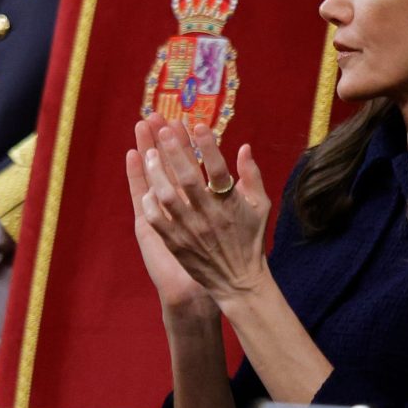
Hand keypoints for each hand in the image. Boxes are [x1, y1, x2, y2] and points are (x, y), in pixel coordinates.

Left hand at [132, 119, 270, 303]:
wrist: (239, 282)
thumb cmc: (251, 240)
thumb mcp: (260, 207)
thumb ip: (252, 176)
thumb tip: (244, 147)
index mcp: (231, 204)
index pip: (219, 170)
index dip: (207, 146)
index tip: (196, 124)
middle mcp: (210, 216)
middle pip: (189, 179)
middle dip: (175, 151)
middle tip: (163, 128)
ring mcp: (191, 230)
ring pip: (168, 197)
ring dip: (157, 173)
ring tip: (148, 152)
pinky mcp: (176, 244)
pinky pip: (158, 221)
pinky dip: (151, 203)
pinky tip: (147, 187)